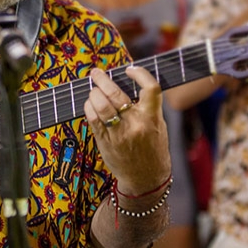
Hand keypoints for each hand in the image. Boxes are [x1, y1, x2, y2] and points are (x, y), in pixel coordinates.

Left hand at [83, 66, 170, 194]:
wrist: (146, 178)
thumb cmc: (153, 149)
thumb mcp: (158, 125)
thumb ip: (147, 107)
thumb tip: (129, 84)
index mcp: (152, 118)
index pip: (150, 88)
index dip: (140, 74)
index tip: (130, 69)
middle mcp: (136, 124)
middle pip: (116, 94)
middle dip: (103, 80)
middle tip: (96, 73)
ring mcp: (119, 133)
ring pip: (101, 105)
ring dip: (94, 93)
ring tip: (92, 89)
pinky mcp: (105, 141)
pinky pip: (93, 119)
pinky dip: (89, 107)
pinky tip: (90, 103)